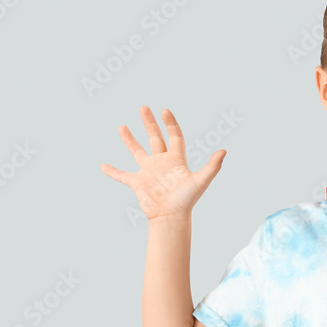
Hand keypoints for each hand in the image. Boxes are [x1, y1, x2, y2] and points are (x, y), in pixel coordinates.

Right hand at [100, 106, 226, 221]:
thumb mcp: (201, 181)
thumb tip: (224, 151)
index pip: (174, 136)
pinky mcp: (138, 183)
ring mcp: (149, 172)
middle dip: (149, 123)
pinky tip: (103, 166)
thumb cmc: (187, 200)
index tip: (165, 110)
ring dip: (129, 140)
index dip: (170, 123)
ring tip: (122, 126)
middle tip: (143, 107)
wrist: (171, 218)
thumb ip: (212, 166)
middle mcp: (162, 163)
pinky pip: (122, 175)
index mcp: (176, 160)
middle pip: (155, 138)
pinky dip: (113, 171)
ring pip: (137, 151)